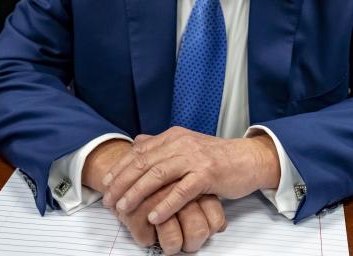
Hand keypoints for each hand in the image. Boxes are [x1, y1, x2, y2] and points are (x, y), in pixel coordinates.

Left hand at [83, 139, 225, 253]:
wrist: (247, 159)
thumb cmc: (217, 157)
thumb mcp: (187, 145)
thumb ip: (162, 144)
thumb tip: (137, 142)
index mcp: (173, 137)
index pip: (139, 151)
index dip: (119, 168)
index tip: (105, 184)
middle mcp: (181, 144)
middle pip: (143, 163)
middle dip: (122, 182)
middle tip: (109, 200)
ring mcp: (194, 158)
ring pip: (158, 175)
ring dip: (138, 192)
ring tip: (124, 208)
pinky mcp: (207, 174)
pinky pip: (181, 191)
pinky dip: (165, 204)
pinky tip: (154, 215)